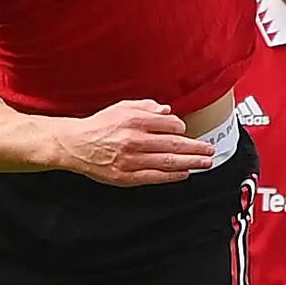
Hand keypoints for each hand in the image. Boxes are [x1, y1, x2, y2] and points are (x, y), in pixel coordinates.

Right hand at [50, 99, 215, 185]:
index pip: (170, 124)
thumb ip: (145, 107)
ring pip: (168, 163)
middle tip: (210, 150)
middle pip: (174, 145)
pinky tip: (184, 174)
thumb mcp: (121, 107)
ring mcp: (131, 161)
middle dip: (196, 148)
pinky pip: (155, 177)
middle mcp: (134, 141)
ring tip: (205, 163)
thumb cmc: (98, 126)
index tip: (187, 130)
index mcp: (134, 121)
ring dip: (191, 163)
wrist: (75, 145)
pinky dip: (172, 176)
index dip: (182, 127)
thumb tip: (167, 110)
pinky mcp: (126, 176)